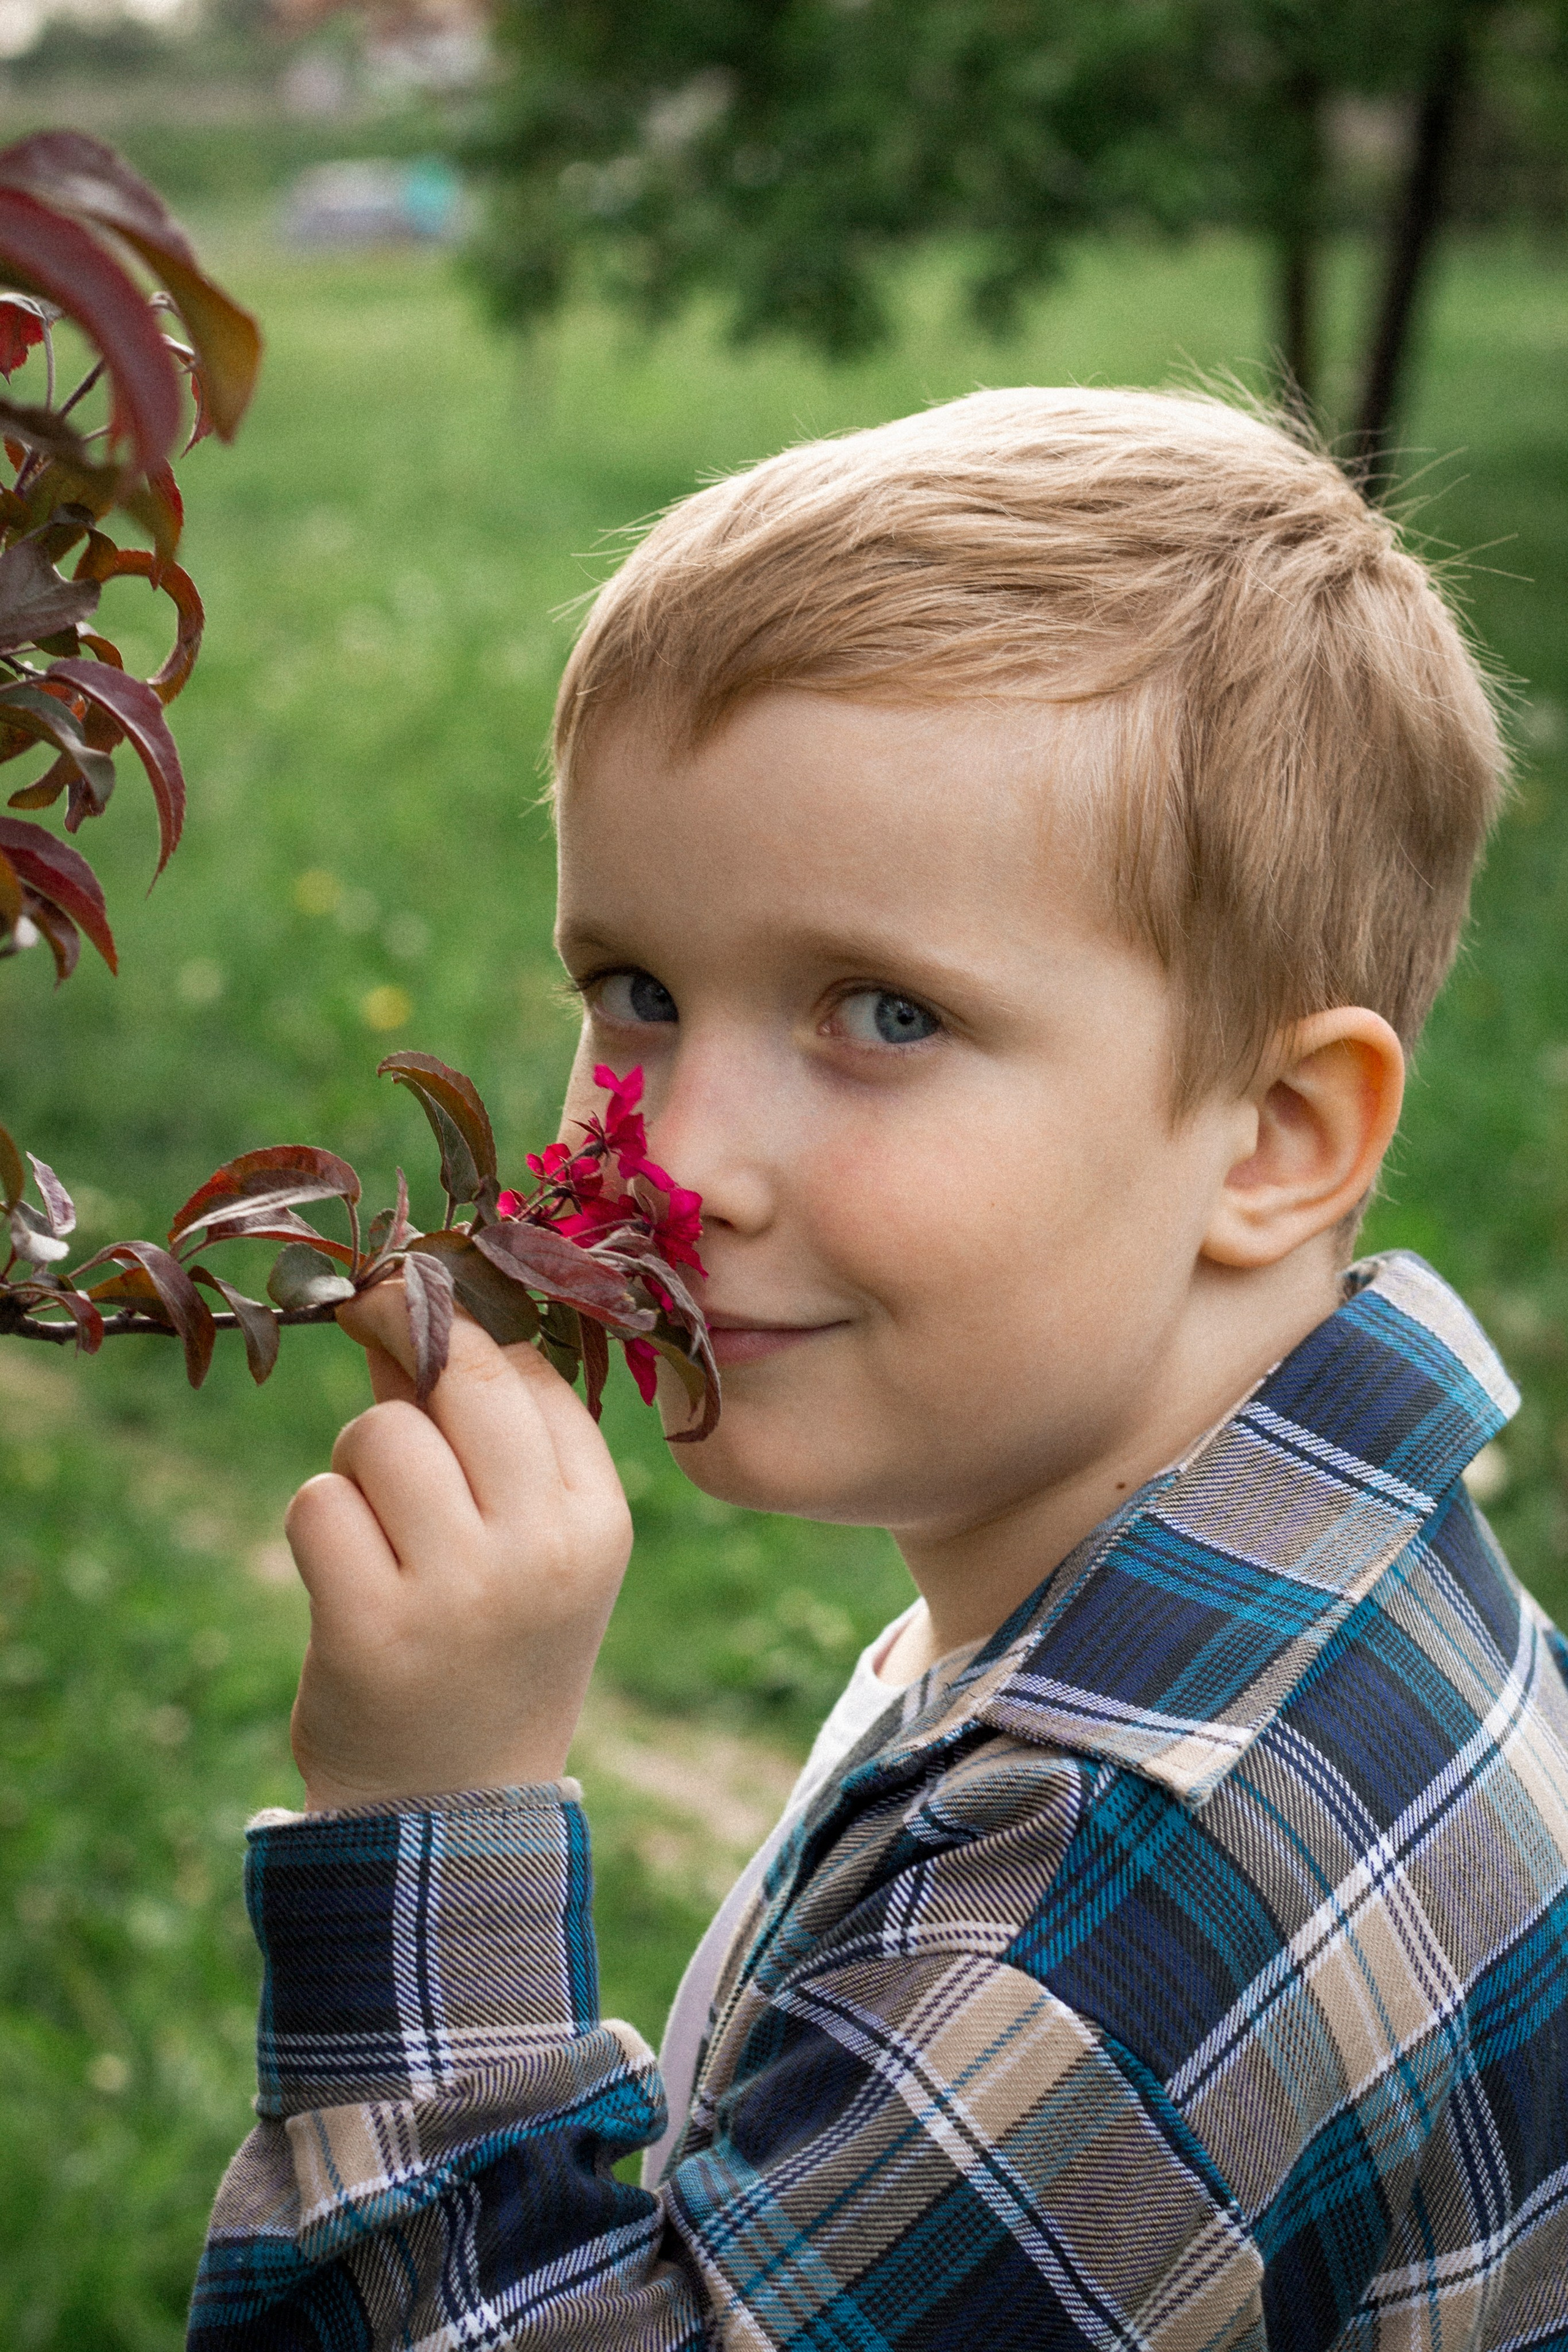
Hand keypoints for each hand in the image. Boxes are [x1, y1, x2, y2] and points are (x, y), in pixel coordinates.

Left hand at [283, 1283, 633, 1810]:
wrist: (453, 1810)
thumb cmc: (487, 1643)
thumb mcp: (522, 1542)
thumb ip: (475, 1430)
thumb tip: (402, 1304)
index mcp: (598, 1519)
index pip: (531, 1371)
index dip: (464, 1333)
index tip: (421, 1321)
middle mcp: (543, 1548)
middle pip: (461, 1377)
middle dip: (402, 1337)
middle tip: (367, 1319)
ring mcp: (461, 1590)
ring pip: (379, 1432)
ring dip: (357, 1461)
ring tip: (375, 1521)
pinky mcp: (373, 1630)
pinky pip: (317, 1502)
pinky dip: (317, 1522)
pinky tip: (343, 1571)